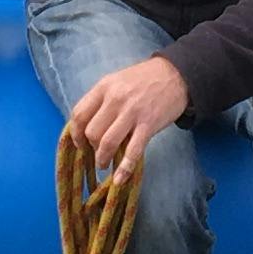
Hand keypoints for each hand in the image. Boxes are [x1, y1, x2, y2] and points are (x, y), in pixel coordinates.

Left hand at [62, 54, 191, 179]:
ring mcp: (132, 112)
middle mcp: (115, 99)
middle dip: (91, 148)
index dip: (76, 134)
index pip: (79, 114)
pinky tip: (119, 179)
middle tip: (98, 152)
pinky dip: (124, 169)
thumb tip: (87, 127)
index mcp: (104, 86)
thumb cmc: (143, 79)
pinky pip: (132, 151)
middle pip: (92, 132)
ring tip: (104, 164)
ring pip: (107, 143)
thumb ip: (102, 100)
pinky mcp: (148, 125)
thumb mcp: (117, 81)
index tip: (80, 143)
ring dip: (103, 159)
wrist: (176, 74)